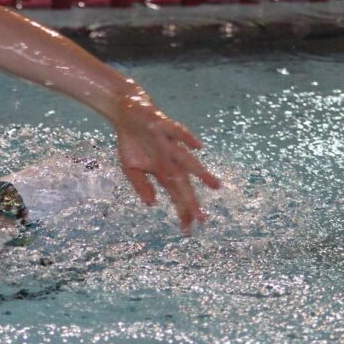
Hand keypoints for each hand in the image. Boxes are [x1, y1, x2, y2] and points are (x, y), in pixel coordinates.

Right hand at [114, 90, 220, 231]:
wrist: (129, 113)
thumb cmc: (133, 143)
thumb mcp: (130, 169)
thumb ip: (141, 186)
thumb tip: (151, 204)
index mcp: (164, 171)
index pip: (176, 195)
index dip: (182, 211)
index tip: (188, 229)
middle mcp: (171, 160)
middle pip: (184, 183)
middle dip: (192, 201)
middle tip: (202, 219)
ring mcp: (169, 144)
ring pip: (187, 160)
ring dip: (201, 172)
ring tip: (215, 185)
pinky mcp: (164, 127)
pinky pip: (178, 133)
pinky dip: (187, 139)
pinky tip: (198, 147)